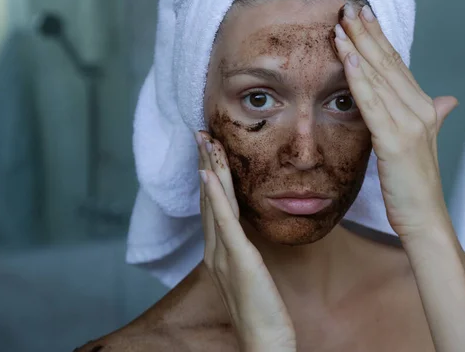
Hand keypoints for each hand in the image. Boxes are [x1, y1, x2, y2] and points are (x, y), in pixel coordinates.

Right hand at [196, 132, 295, 351]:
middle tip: (200, 134)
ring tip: (205, 142)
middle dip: (205, 164)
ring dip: (210, 170)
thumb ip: (243, 251)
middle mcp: (216, 249)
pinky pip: (225, 222)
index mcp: (219, 252)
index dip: (209, 177)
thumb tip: (245, 232)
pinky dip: (216, 197)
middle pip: (209, 199)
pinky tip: (210, 176)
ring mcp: (224, 253)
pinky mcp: (239, 259)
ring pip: (214, 203)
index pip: (213, 206)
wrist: (263, 340)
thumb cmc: (260, 310)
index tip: (209, 151)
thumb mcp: (250, 273)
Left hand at [332, 3, 458, 238]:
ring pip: (380, 79)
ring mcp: (411, 125)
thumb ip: (433, 116)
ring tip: (341, 26)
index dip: (380, 39)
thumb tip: (448, 100)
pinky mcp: (397, 141)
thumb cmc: (417, 184)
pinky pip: (374, 104)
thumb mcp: (425, 143)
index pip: (398, 65)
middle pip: (389, 64)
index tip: (363, 16)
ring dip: (358, 49)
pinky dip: (360, 80)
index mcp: (424, 108)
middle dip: (367, 33)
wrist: (425, 218)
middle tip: (349, 7)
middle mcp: (421, 110)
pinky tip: (349, 60)